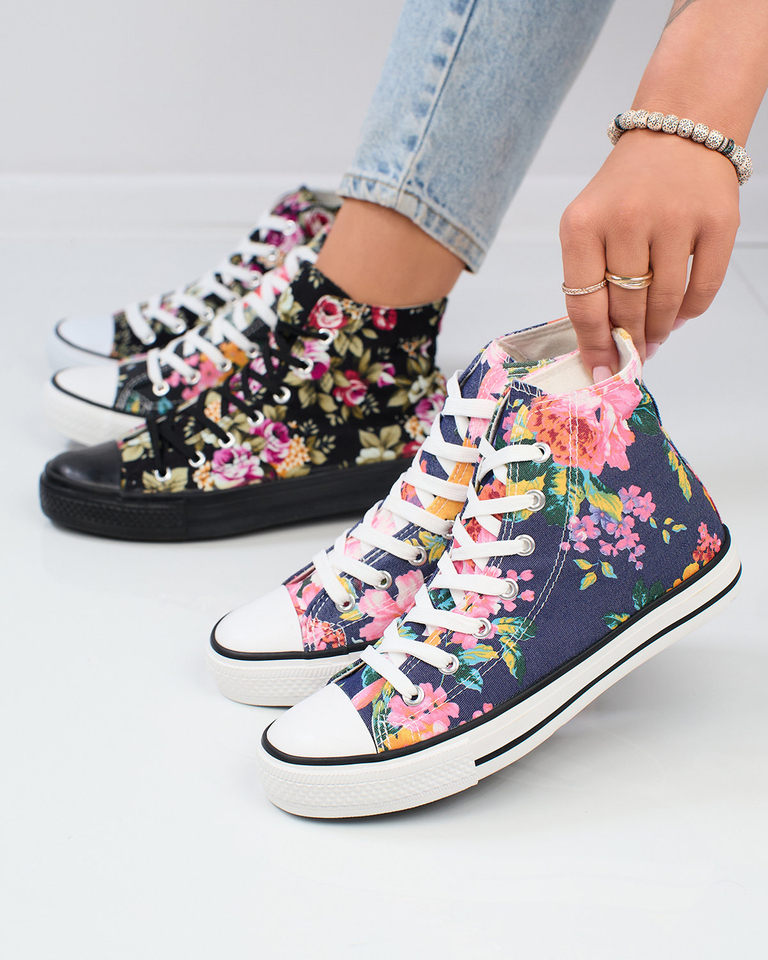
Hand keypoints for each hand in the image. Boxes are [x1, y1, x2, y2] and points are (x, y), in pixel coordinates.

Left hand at [559, 129, 739, 378]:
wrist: (679, 129)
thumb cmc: (627, 187)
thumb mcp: (589, 223)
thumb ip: (589, 279)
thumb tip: (602, 346)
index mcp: (583, 224)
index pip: (584, 303)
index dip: (593, 345)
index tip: (601, 370)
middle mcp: (628, 219)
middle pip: (626, 308)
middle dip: (628, 340)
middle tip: (633, 354)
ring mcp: (676, 219)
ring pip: (664, 303)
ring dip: (659, 330)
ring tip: (655, 338)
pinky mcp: (718, 222)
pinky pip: (703, 290)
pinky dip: (690, 312)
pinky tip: (679, 315)